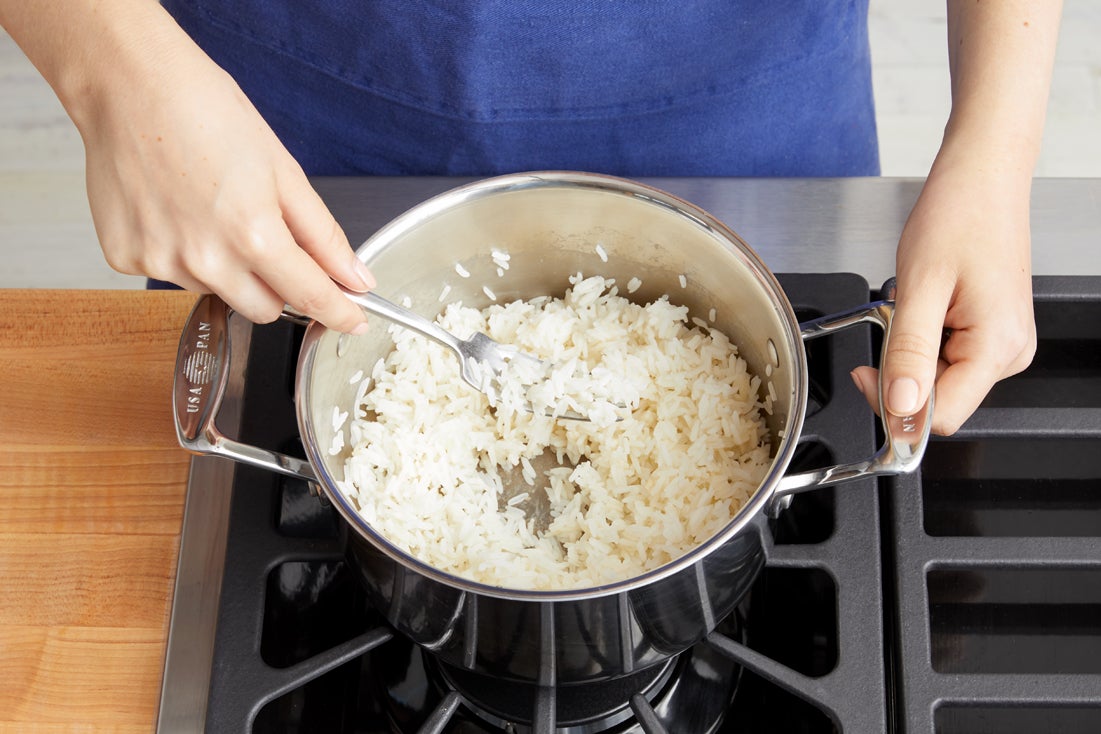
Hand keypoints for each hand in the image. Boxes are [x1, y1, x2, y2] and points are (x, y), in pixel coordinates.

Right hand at [68, 7, 372, 331]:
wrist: (128, 84)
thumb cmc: (205, 112)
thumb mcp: (284, 171)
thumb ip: (323, 235)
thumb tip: (355, 277)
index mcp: (253, 234)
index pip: (310, 297)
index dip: (339, 312)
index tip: (354, 321)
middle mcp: (206, 259)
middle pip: (265, 309)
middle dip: (278, 286)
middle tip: (268, 237)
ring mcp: (162, 261)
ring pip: (220, 292)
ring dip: (228, 268)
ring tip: (212, 209)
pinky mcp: (126, 258)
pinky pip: (175, 275)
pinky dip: (184, 254)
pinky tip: (177, 210)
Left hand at [850, 160, 1036, 434]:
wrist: (983, 176)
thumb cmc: (959, 215)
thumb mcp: (919, 288)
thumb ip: (908, 353)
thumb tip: (900, 406)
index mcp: (997, 347)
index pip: (940, 416)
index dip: (895, 403)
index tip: (867, 371)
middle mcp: (1009, 352)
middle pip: (940, 399)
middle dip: (902, 371)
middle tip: (891, 321)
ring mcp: (1004, 343)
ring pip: (940, 378)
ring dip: (912, 350)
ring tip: (916, 302)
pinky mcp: (993, 331)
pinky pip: (948, 355)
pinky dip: (924, 336)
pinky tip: (927, 302)